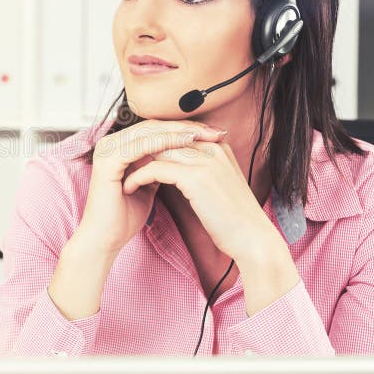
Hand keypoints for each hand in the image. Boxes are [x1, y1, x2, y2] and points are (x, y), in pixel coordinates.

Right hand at [74, 119, 228, 256]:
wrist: (106, 238)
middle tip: (212, 130)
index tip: (211, 134)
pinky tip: (185, 143)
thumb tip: (183, 154)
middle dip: (185, 127)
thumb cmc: (125, 216)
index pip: (155, 129)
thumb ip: (160, 166)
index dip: (184, 129)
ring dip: (177, 132)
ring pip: (148, 132)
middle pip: (153, 126)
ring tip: (202, 134)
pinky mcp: (108, 161)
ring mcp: (107, 150)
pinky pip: (141, 146)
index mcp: (119, 146)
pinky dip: (164, 142)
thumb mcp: (149, 184)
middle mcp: (110, 143)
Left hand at [122, 133, 279, 262]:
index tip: (131, 157)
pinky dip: (138, 177)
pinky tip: (128, 187)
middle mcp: (212, 146)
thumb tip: (168, 164)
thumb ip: (197, 168)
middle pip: (164, 137)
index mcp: (217, 145)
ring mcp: (205, 160)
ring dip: (135, 162)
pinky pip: (155, 168)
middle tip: (120, 163)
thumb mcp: (216, 184)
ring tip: (120, 174)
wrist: (253, 239)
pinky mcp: (196, 177)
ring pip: (157, 149)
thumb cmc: (233, 218)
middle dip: (140, 150)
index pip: (175, 133)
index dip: (151, 144)